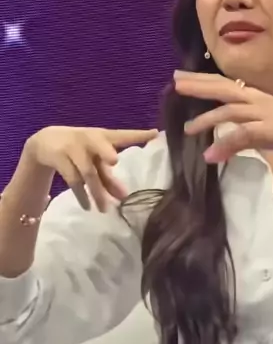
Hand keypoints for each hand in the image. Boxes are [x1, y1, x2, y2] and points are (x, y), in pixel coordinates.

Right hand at [25, 126, 157, 211]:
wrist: (47, 141)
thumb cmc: (81, 150)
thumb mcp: (95, 160)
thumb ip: (109, 178)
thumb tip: (124, 198)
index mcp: (103, 136)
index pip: (123, 136)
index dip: (138, 135)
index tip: (155, 134)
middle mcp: (90, 139)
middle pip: (99, 145)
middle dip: (105, 151)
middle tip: (114, 161)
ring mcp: (73, 148)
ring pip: (88, 172)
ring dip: (96, 191)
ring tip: (105, 209)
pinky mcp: (59, 158)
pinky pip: (73, 180)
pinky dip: (81, 195)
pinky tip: (87, 206)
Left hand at [174, 71, 272, 162]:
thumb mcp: (257, 132)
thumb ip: (235, 139)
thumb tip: (212, 153)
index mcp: (253, 96)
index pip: (223, 84)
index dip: (201, 79)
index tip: (179, 77)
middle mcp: (255, 100)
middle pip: (223, 88)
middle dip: (199, 86)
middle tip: (176, 83)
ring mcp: (263, 113)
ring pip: (229, 111)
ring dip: (207, 120)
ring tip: (187, 129)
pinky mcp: (269, 129)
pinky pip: (243, 135)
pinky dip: (226, 143)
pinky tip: (211, 154)